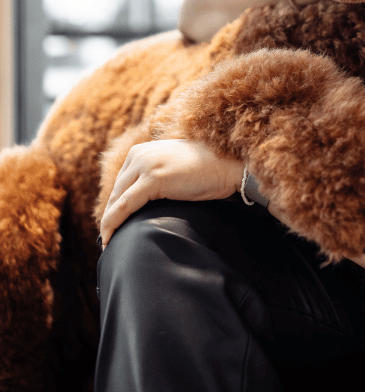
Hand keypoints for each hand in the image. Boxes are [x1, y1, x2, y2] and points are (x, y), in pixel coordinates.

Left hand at [99, 139, 243, 247]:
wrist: (230, 166)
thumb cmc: (209, 170)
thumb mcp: (175, 166)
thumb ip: (158, 172)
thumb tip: (146, 195)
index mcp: (143, 149)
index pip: (122, 182)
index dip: (115, 205)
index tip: (114, 224)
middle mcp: (140, 154)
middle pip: (116, 191)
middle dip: (111, 215)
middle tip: (109, 237)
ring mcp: (146, 164)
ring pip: (117, 199)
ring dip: (109, 223)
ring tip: (108, 242)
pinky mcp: (152, 179)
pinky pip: (124, 206)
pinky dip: (113, 223)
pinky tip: (110, 239)